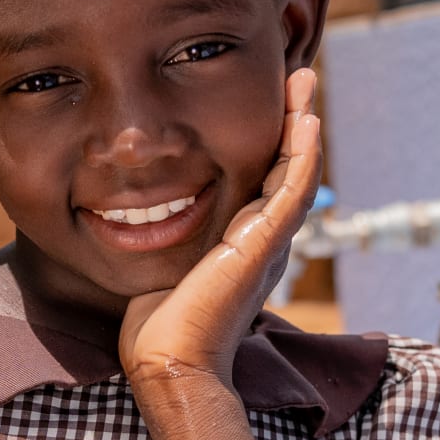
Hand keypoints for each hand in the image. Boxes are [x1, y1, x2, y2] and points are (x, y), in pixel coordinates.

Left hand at [118, 68, 322, 390]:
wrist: (171, 361)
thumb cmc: (159, 327)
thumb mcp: (164, 267)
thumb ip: (164, 238)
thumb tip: (135, 215)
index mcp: (245, 245)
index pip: (265, 180)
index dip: (269, 139)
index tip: (261, 100)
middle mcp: (266, 241)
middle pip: (288, 168)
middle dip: (291, 121)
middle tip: (294, 77)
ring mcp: (270, 242)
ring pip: (298, 170)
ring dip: (302, 122)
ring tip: (303, 80)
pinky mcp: (267, 244)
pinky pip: (293, 188)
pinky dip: (302, 151)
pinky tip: (304, 117)